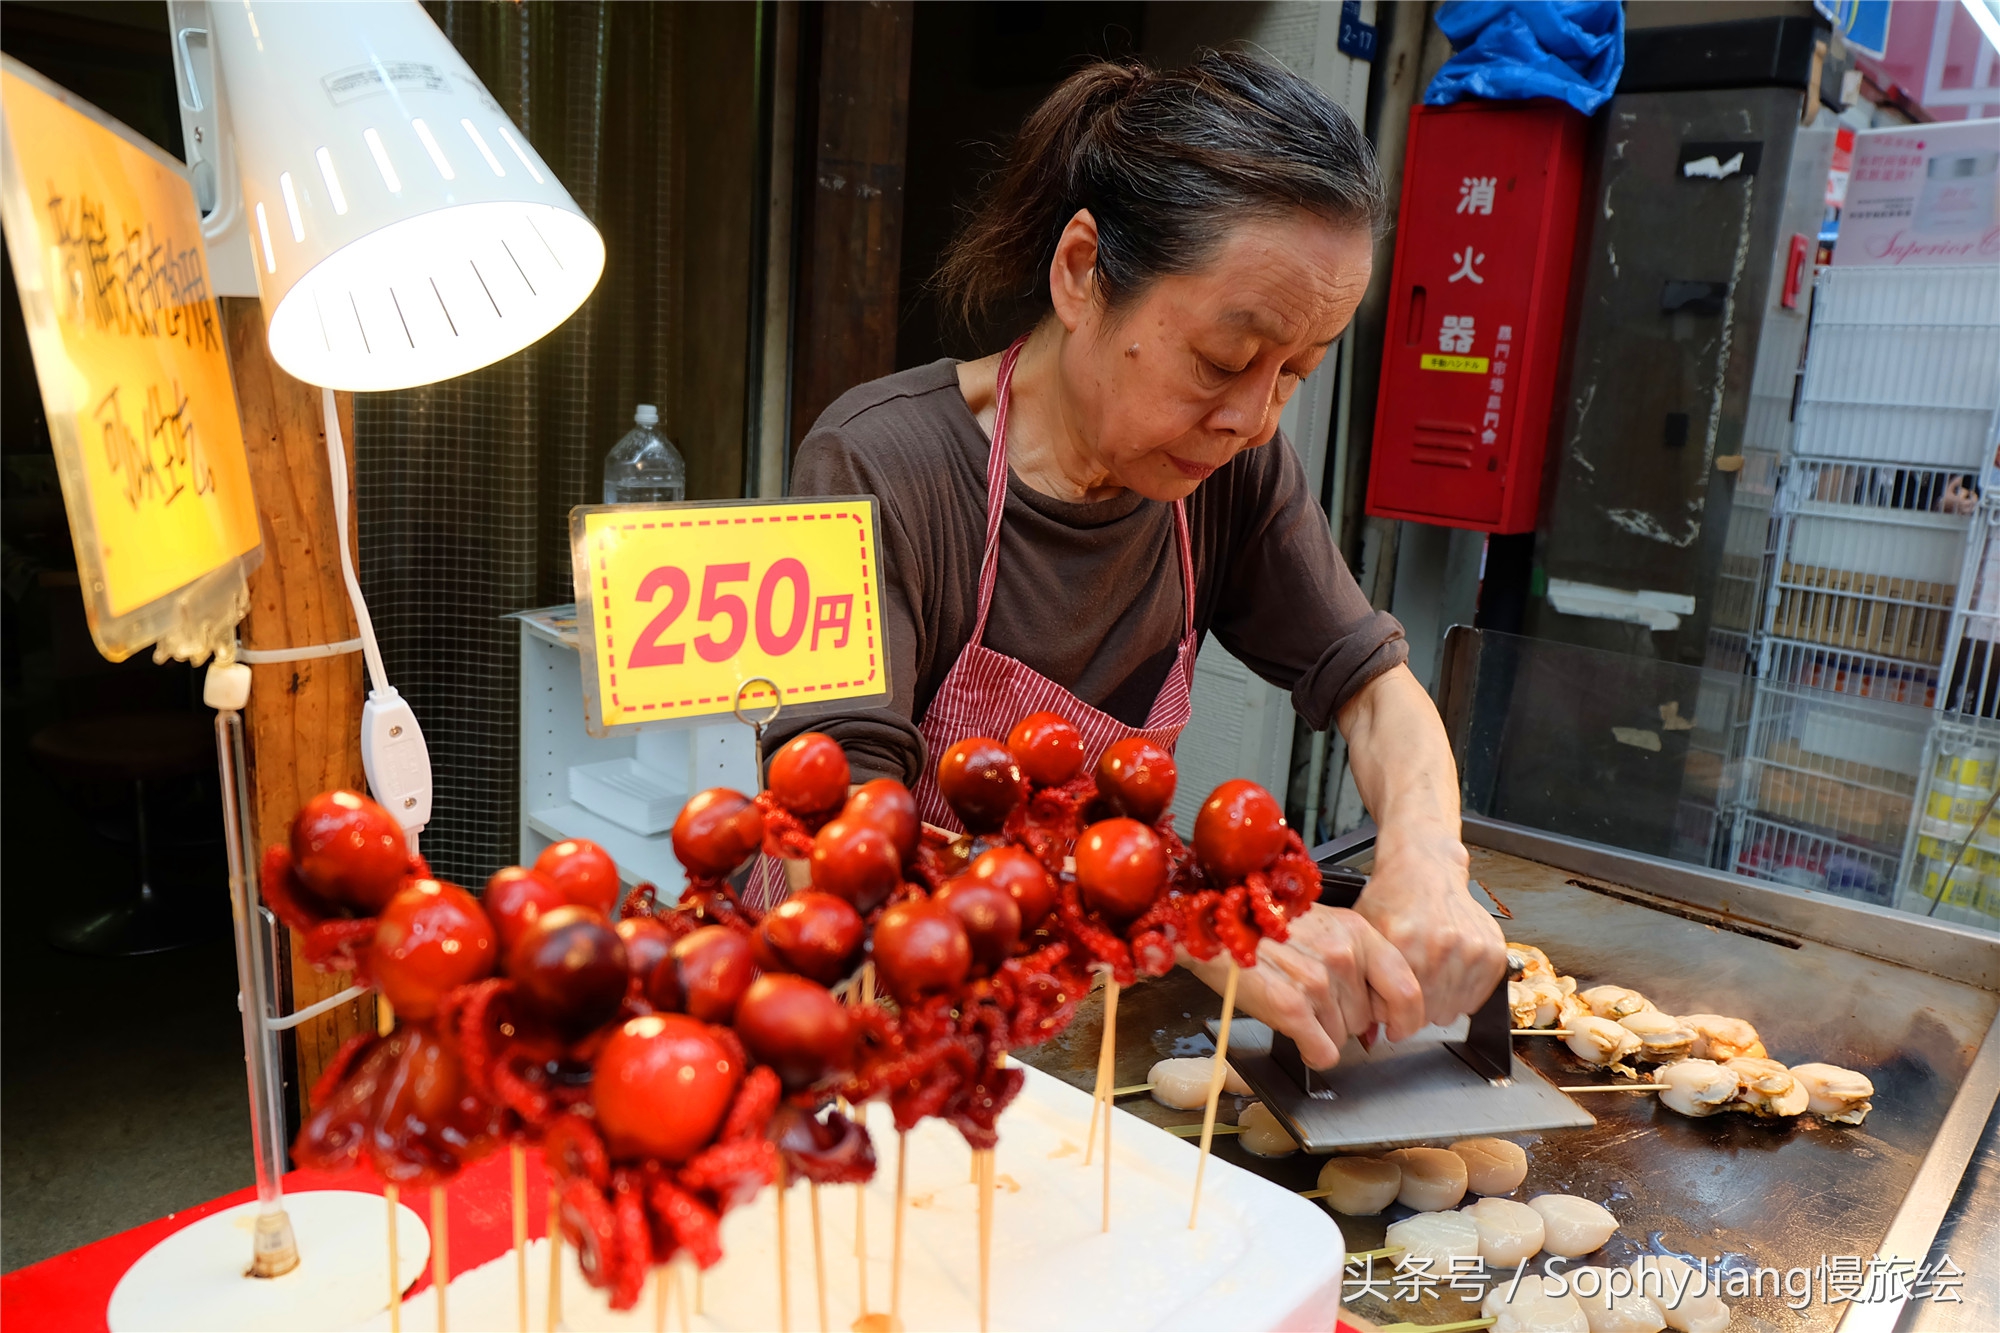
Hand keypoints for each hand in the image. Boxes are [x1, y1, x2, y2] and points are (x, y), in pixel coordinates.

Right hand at [1180, 905, 1423, 1069]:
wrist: (1213, 924)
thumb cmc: (1264, 924)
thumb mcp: (1323, 925)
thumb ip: (1357, 959)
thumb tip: (1379, 1010)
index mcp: (1357, 932)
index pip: (1406, 989)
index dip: (1405, 1017)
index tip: (1398, 1028)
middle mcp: (1343, 956)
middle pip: (1367, 1018)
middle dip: (1344, 1018)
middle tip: (1313, 997)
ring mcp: (1318, 983)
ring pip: (1342, 1037)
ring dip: (1320, 1030)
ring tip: (1292, 1000)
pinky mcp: (1292, 1008)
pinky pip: (1322, 1052)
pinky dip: (1311, 1050)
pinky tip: (1294, 1030)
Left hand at [1353, 823, 1504, 1025]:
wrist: (1426, 869)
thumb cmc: (1392, 899)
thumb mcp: (1364, 936)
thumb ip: (1363, 986)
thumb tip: (1369, 1038)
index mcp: (1405, 942)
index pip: (1397, 1012)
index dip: (1389, 1014)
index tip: (1387, 1008)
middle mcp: (1441, 946)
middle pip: (1426, 1016)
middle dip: (1413, 1011)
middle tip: (1408, 987)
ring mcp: (1471, 949)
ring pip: (1453, 1011)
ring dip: (1438, 1003)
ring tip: (1428, 976)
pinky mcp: (1493, 952)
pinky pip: (1476, 998)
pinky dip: (1461, 994)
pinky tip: (1447, 972)